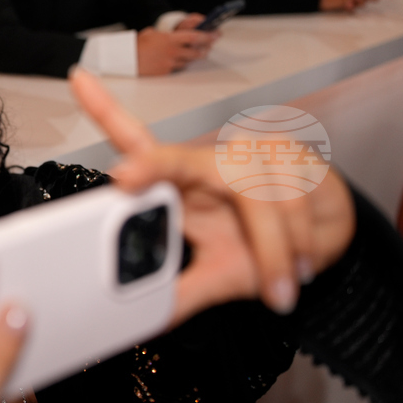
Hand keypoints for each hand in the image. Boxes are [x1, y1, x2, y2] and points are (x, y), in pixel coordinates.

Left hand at [68, 68, 355, 326]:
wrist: (324, 241)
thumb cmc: (259, 249)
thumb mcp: (219, 276)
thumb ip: (183, 293)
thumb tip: (144, 322)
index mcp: (178, 182)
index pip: (137, 142)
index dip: (105, 109)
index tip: (78, 80)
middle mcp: (206, 160)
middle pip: (176, 158)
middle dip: (152, 167)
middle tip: (123, 176)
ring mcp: (247, 151)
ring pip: (253, 201)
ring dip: (270, 253)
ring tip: (280, 288)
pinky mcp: (291, 153)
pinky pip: (292, 204)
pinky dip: (297, 246)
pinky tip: (301, 266)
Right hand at [136, 27, 216, 74]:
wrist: (128, 58)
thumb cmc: (138, 44)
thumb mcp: (153, 33)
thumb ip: (167, 35)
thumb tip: (174, 35)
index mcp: (170, 39)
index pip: (194, 37)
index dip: (207, 36)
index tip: (215, 35)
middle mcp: (172, 51)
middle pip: (195, 52)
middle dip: (204, 50)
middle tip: (208, 47)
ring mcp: (170, 63)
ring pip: (188, 61)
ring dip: (192, 58)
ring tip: (196, 54)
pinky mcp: (165, 71)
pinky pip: (177, 68)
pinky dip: (179, 64)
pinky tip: (177, 61)